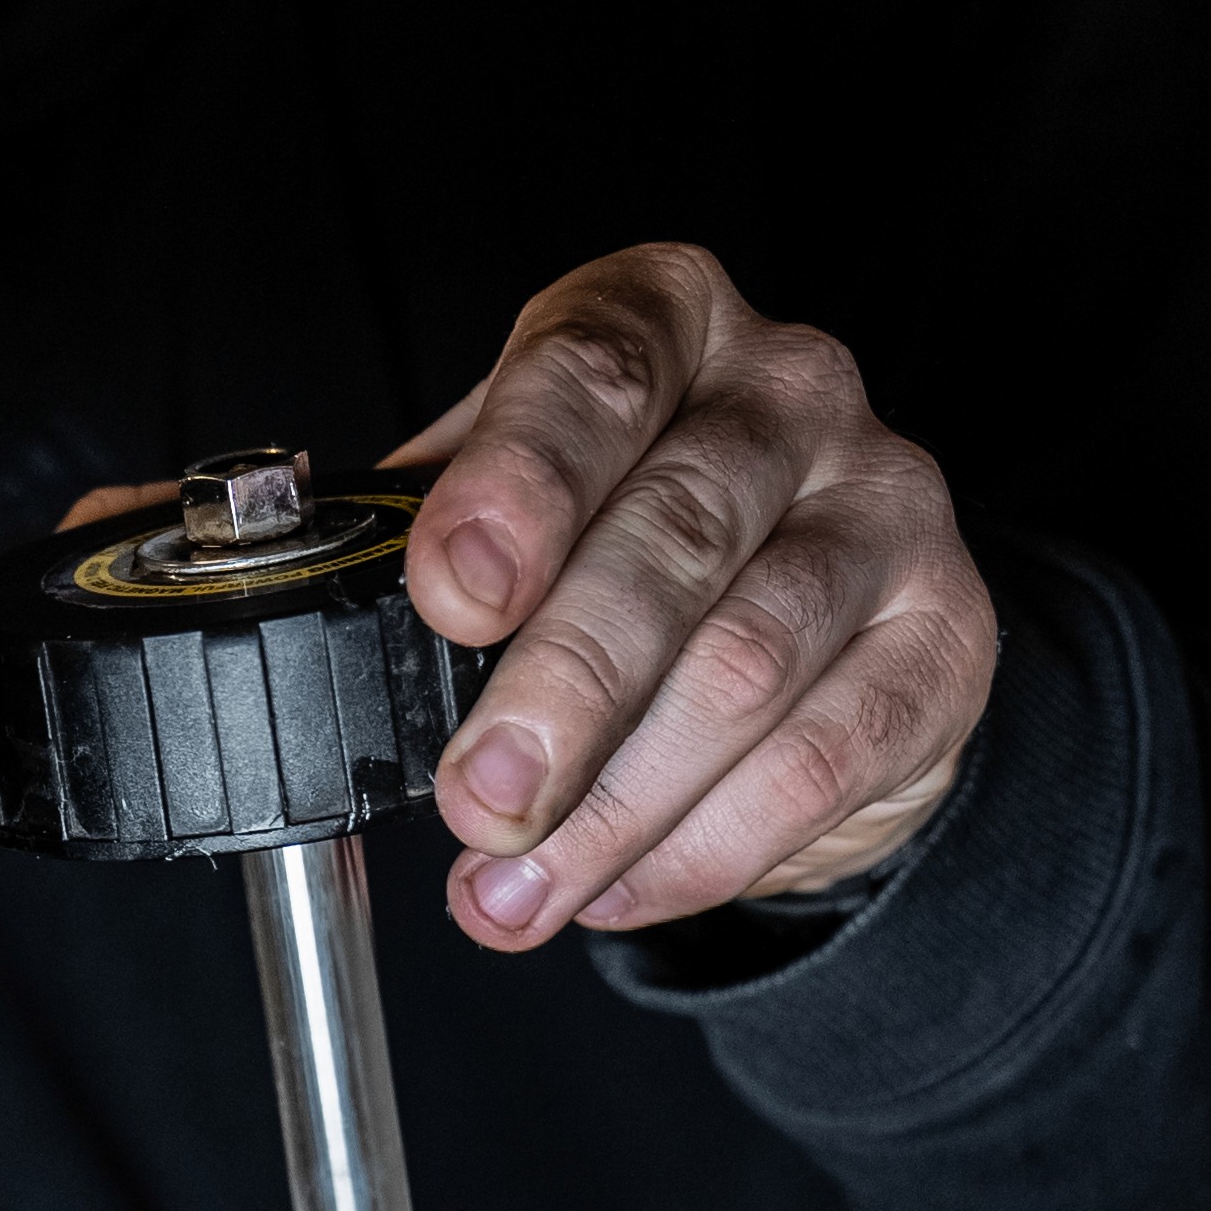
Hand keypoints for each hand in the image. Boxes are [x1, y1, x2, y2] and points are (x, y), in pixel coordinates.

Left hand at [394, 244, 995, 951]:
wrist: (821, 627)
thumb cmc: (636, 547)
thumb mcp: (522, 503)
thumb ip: (416, 534)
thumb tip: (267, 585)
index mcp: (668, 318)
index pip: (596, 372)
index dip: (518, 487)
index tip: (453, 595)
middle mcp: (792, 389)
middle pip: (676, 537)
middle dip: (562, 693)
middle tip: (480, 801)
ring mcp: (887, 506)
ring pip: (745, 666)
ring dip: (616, 805)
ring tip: (518, 889)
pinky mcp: (944, 636)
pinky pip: (820, 762)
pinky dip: (701, 850)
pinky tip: (615, 892)